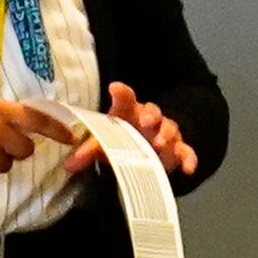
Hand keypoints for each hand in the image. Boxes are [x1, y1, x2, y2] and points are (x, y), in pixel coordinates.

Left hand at [58, 78, 198, 184]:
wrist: (145, 148)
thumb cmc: (122, 138)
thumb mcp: (103, 142)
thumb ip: (88, 150)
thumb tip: (68, 166)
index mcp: (130, 112)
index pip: (126, 100)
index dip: (122, 94)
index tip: (115, 88)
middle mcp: (151, 120)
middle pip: (154, 112)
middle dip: (150, 116)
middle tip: (144, 122)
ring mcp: (166, 134)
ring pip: (170, 130)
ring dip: (166, 136)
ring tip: (159, 144)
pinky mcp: (178, 150)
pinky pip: (186, 152)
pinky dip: (189, 159)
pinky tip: (188, 168)